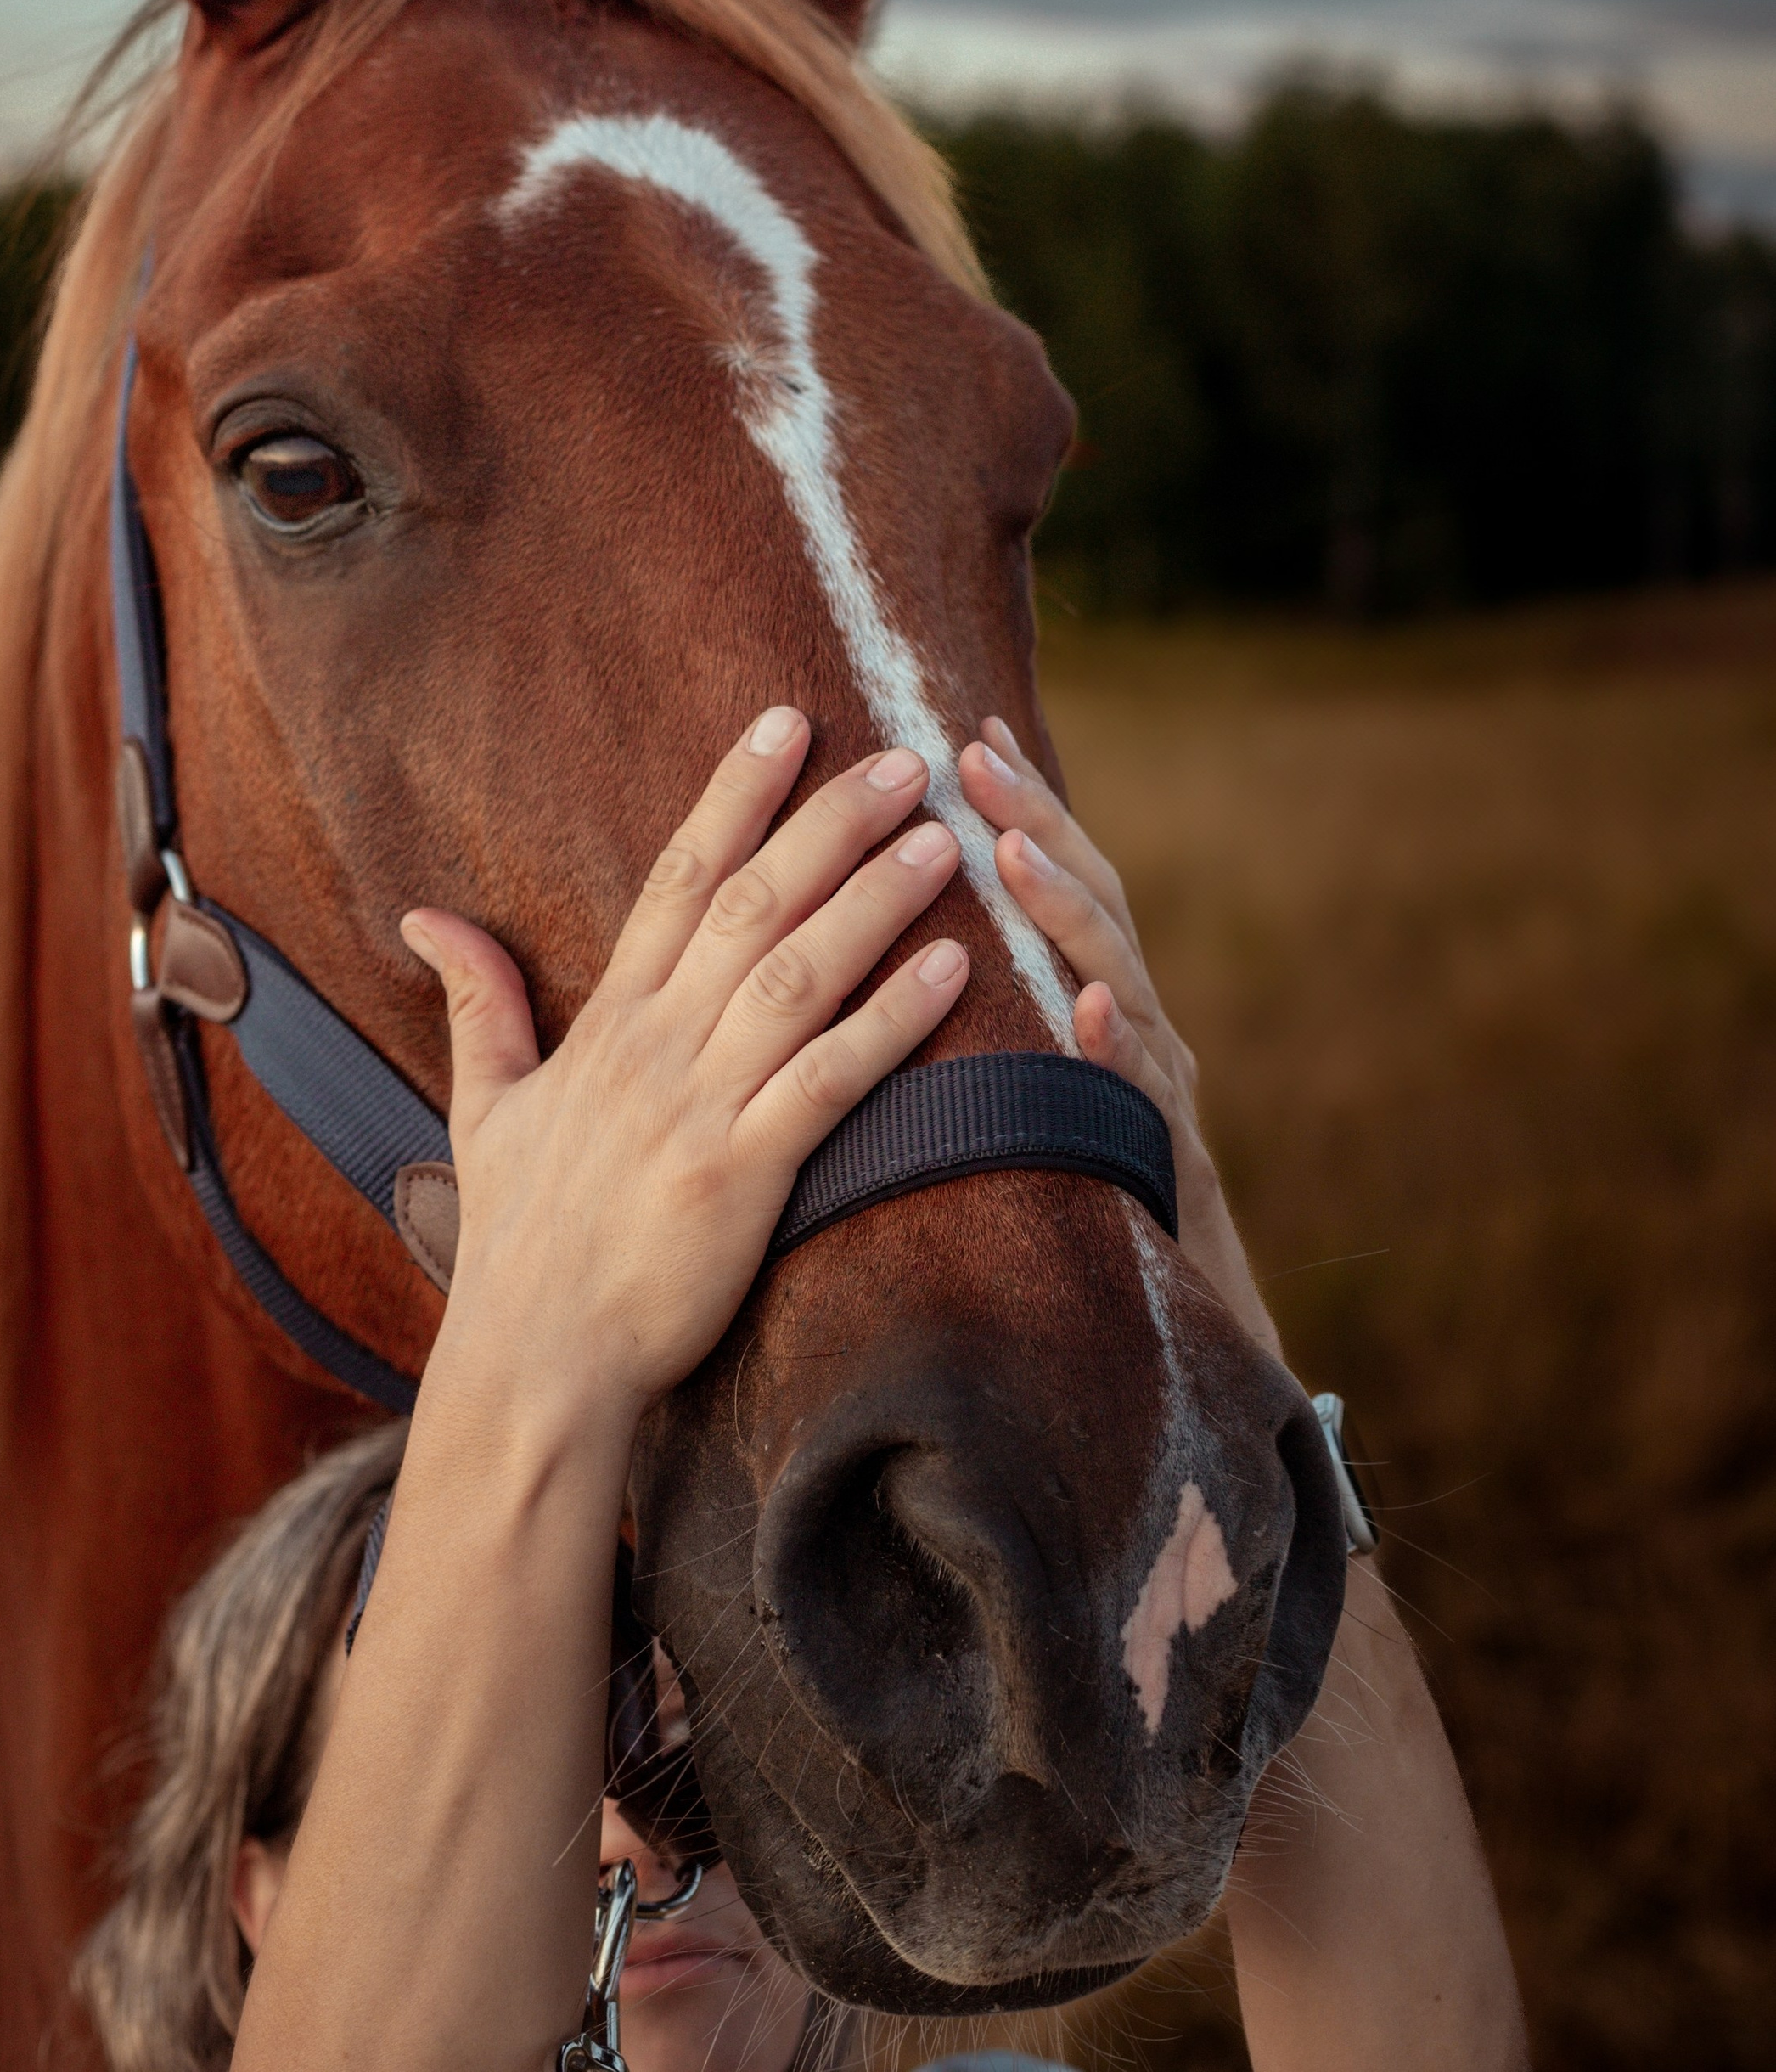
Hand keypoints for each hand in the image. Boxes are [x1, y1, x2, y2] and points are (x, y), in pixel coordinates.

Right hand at [401, 710, 968, 1424]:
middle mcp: (654, 1047)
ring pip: (797, 976)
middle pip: (750, 905)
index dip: (735, 794)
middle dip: (829, 824)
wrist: (534, 1362)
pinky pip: (828, 1081)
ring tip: (941, 839)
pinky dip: (890, 1021)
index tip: (789, 723)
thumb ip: (478, 1001)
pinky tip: (949, 970)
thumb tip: (424, 916)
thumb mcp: (484, 1106)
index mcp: (607, 1023)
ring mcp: (698, 1109)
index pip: (678, 878)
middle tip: (903, 760)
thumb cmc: (520, 1240)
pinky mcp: (742, 1178)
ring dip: (874, 901)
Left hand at [956, 716, 1278, 1352]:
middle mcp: (1131, 1030)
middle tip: (977, 758)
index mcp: (1086, 1007)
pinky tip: (1091, 1014)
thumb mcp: (1026, 1094)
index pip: (1049, 889)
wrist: (1156, 1344)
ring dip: (1071, 914)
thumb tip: (909, 945)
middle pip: (1093, 906)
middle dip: (1041, 824)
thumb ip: (998, 1019)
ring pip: (1120, 982)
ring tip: (1019, 854)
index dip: (1018, 808)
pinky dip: (1118, 1052)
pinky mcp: (1166, 1165)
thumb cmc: (1065, 1203)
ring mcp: (1155, 1093)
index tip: (967, 733)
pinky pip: (1141, 1101)